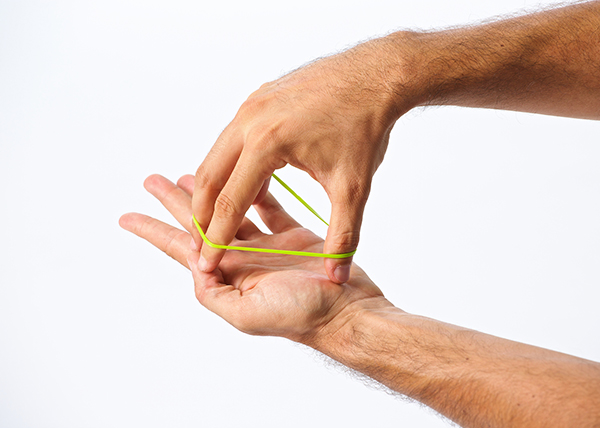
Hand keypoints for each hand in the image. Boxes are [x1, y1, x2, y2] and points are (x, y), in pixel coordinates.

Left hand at [120, 174, 384, 341]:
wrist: (348, 312)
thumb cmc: (302, 317)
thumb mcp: (248, 313)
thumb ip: (215, 292)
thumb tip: (191, 263)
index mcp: (227, 275)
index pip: (182, 249)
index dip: (153, 231)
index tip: (126, 216)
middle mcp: (242, 260)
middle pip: (200, 223)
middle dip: (175, 202)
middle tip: (153, 178)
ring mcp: (267, 247)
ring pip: (230, 211)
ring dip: (209, 193)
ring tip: (189, 173)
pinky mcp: (293, 236)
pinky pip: (269, 207)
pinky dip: (257, 191)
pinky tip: (245, 176)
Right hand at [192, 34, 409, 282]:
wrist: (377, 74)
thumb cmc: (365, 127)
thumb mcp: (354, 187)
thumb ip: (343, 236)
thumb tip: (338, 278)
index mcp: (267, 144)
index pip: (229, 202)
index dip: (215, 237)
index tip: (204, 261)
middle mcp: (250, 121)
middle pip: (208, 177)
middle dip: (200, 213)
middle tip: (200, 242)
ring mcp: (251, 106)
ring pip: (216, 155)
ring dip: (213, 188)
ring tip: (217, 218)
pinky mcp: (258, 99)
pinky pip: (232, 138)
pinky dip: (230, 165)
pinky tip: (248, 186)